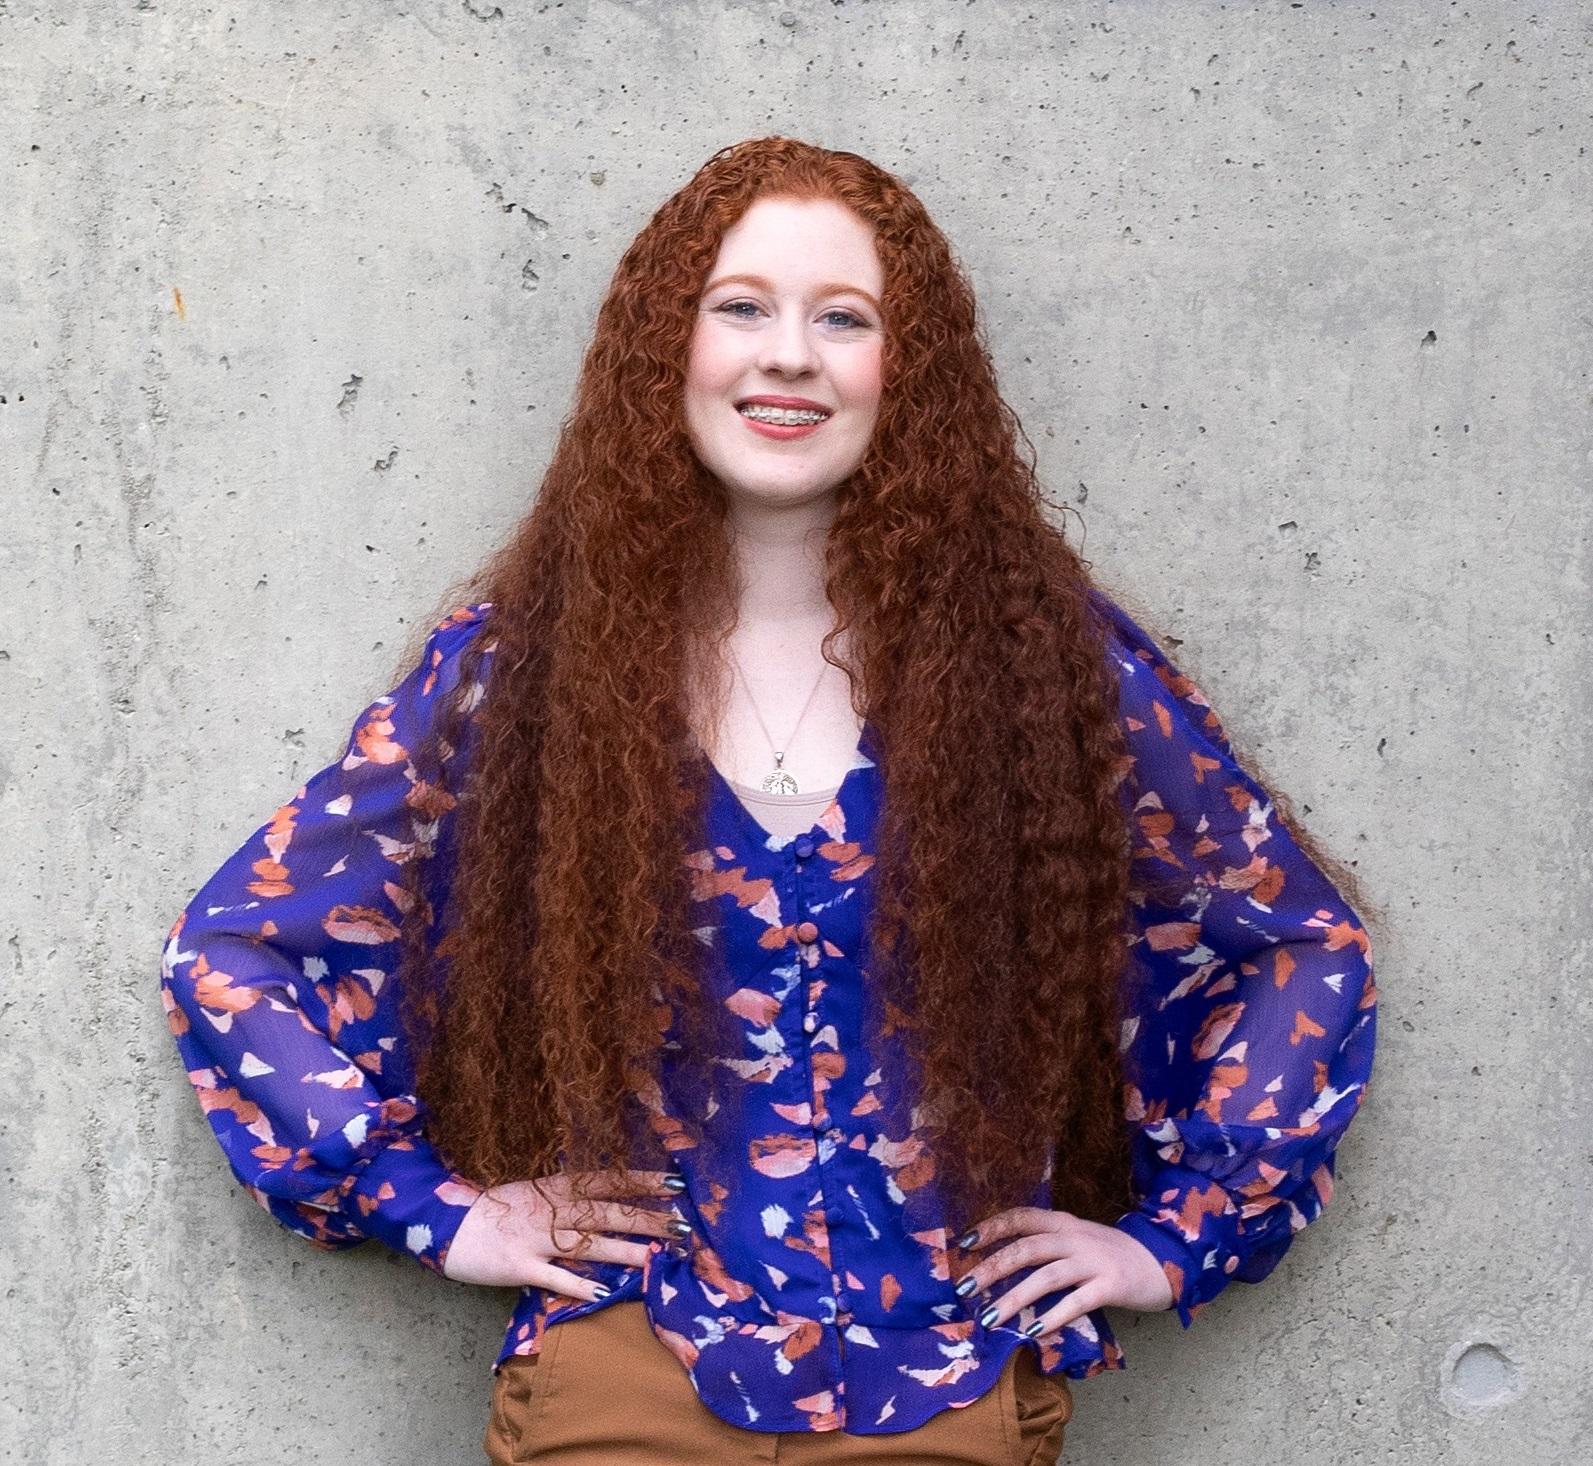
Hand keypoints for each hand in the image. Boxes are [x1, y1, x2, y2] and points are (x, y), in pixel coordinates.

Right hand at [442, 1168, 684, 1296]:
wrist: (449, 1224)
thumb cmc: (497, 1209)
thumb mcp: (534, 1192)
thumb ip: (567, 1196)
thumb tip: (607, 1198)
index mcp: (557, 1188)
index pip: (609, 1181)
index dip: (643, 1181)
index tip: (676, 1182)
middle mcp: (552, 1209)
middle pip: (607, 1212)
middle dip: (646, 1219)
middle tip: (681, 1226)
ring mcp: (536, 1238)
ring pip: (588, 1244)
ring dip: (624, 1251)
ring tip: (655, 1258)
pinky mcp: (519, 1266)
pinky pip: (554, 1277)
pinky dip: (579, 1285)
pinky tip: (605, 1293)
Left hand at [952, 1206, 1175, 1341]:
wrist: (1162, 1261)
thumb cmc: (1110, 1255)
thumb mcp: (1077, 1239)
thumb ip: (1047, 1245)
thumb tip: (1001, 1264)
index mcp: (1063, 1222)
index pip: (1021, 1217)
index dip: (992, 1227)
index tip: (964, 1243)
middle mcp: (1074, 1237)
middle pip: (1026, 1248)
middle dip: (991, 1268)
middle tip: (963, 1289)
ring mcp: (1093, 1261)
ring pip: (1045, 1277)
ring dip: (1013, 1298)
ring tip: (989, 1319)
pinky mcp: (1110, 1286)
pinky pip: (1076, 1302)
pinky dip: (1052, 1317)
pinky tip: (1033, 1332)